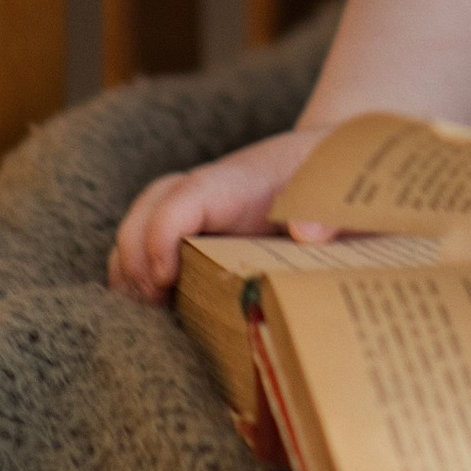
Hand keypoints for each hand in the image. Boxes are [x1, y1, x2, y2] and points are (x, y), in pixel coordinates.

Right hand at [107, 127, 329, 304]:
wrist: (333, 157)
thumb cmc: (333, 171)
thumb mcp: (340, 186)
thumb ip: (329, 209)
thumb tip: (306, 233)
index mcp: (238, 182)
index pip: (182, 197)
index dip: (160, 235)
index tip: (165, 278)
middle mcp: (208, 192)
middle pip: (148, 207)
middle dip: (134, 255)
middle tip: (152, 303)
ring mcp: (200, 211)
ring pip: (142, 224)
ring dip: (130, 267)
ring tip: (146, 314)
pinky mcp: (201, 231)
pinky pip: (153, 242)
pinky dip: (141, 273)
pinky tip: (155, 312)